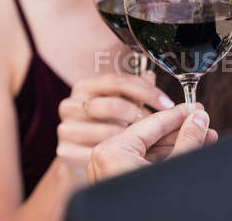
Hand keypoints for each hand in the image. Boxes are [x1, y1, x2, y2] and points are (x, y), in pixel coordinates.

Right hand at [56, 72, 174, 171]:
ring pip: (107, 131)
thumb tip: (150, 76)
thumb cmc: (105, 124)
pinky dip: (117, 155)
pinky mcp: (64, 151)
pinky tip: (128, 155)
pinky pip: (98, 152)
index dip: (146, 91)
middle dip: (140, 115)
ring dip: (131, 137)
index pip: (118, 81)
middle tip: (158, 125)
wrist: (79, 154)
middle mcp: (70, 104)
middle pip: (113, 105)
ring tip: (145, 141)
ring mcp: (65, 128)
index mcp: (84, 86)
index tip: (166, 104)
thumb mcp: (120, 102)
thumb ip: (134, 90)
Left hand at [86, 104, 217, 183]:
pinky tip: (186, 152)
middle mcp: (103, 159)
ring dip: (175, 145)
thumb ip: (188, 140)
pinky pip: (140, 164)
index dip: (179, 115)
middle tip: (204, 124)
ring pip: (146, 151)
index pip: (152, 123)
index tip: (196, 108)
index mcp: (111, 151)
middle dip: (180, 131)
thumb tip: (199, 119)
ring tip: (203, 138)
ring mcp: (106, 173)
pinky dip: (163, 160)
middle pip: (149, 136)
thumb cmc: (152, 209)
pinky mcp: (114, 185)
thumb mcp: (174, 168)